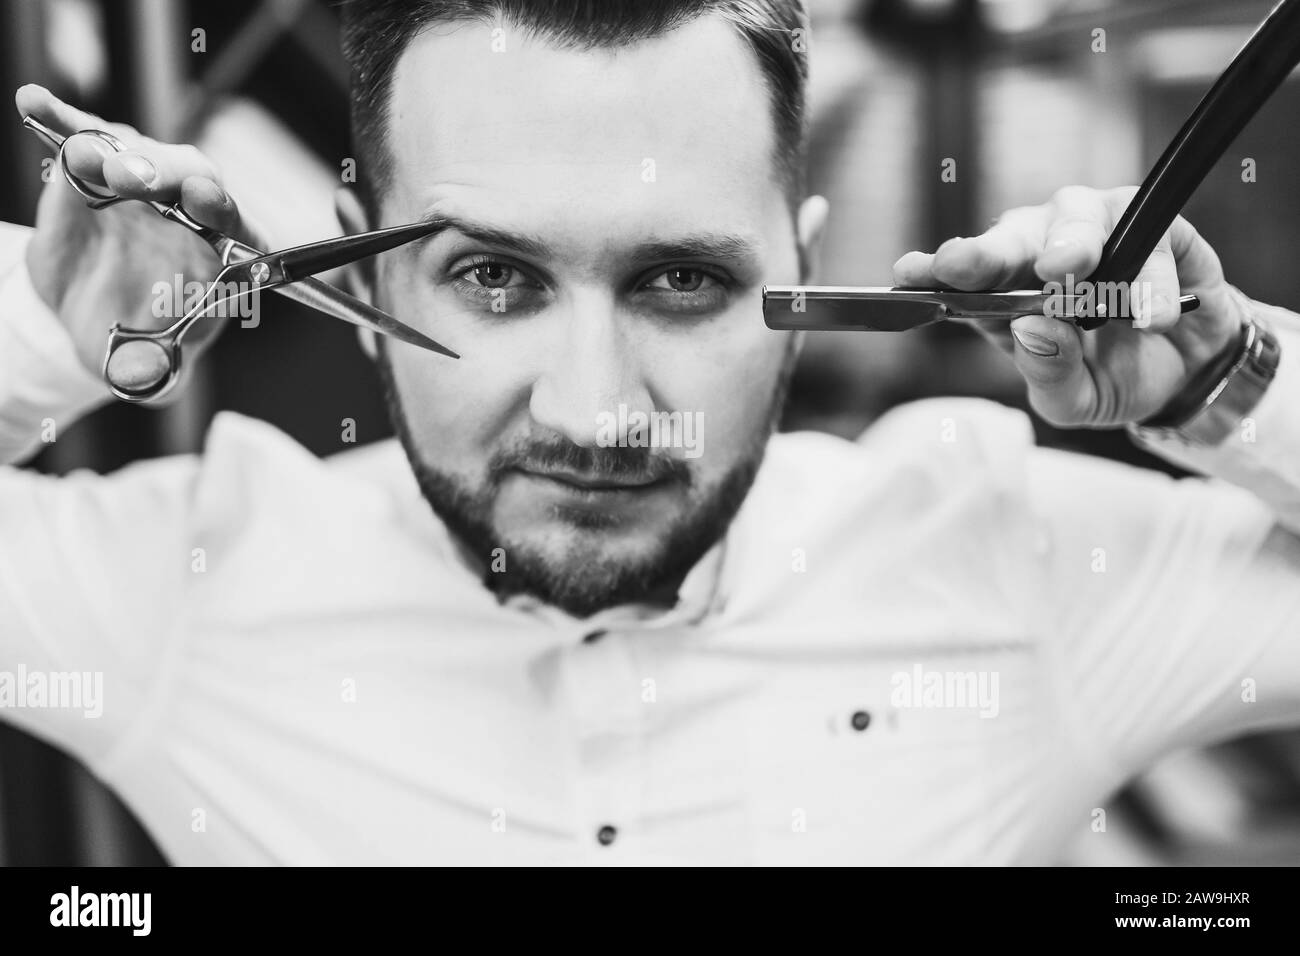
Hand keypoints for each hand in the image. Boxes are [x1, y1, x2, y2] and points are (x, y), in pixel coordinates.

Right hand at [13, 84, 264, 394]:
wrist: (90, 319)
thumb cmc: (136, 340)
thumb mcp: (146, 368)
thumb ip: (150, 372)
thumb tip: (140, 376)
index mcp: (226, 252)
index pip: (237, 223)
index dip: (222, 210)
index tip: (204, 201)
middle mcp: (193, 206)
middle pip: (189, 175)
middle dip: (161, 174)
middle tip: (132, 180)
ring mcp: (146, 180)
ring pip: (136, 152)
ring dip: (111, 151)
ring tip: (85, 156)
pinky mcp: (95, 166)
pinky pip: (81, 137)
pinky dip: (59, 120)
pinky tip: (33, 104)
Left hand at [893, 185, 1243, 427]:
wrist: (1189, 371)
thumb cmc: (1113, 374)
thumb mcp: (1074, 399)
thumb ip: (1050, 373)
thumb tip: (1031, 330)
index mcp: (1002, 294)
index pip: (958, 276)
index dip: (931, 271)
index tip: (908, 274)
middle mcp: (1040, 251)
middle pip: (1008, 236)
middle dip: (987, 250)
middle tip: (967, 265)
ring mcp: (1095, 230)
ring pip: (1074, 215)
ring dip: (1069, 242)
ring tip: (1068, 272)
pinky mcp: (1155, 225)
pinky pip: (1150, 236)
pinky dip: (1149, 276)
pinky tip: (1150, 316)